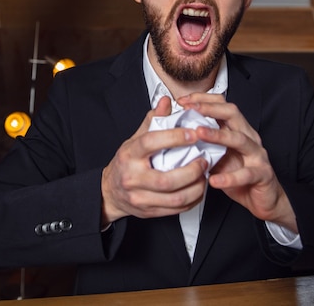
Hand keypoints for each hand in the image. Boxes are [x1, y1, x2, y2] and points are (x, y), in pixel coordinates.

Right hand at [101, 96, 208, 225]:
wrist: (110, 192)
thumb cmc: (126, 162)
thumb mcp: (134, 139)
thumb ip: (153, 121)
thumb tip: (166, 101)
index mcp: (129, 155)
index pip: (151, 143)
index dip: (174, 137)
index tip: (193, 134)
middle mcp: (132, 178)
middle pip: (167, 179)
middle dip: (191, 170)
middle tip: (204, 160)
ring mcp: (140, 197)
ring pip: (175, 198)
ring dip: (196, 187)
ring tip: (204, 175)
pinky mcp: (149, 212)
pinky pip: (176, 209)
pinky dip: (192, 199)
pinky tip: (198, 188)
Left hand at [178, 93, 297, 232]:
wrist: (264, 198)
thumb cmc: (240, 174)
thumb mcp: (218, 156)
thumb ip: (204, 144)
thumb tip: (178, 135)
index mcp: (238, 130)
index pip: (222, 105)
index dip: (203, 100)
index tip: (183, 101)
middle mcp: (249, 138)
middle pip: (232, 114)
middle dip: (210, 108)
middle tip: (191, 108)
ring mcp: (257, 155)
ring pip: (240, 139)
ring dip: (218, 135)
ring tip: (199, 134)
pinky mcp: (263, 174)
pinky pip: (247, 173)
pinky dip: (230, 177)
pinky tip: (215, 179)